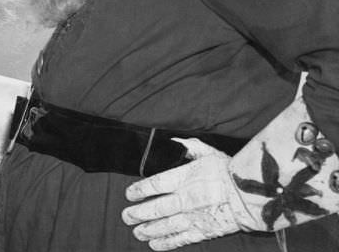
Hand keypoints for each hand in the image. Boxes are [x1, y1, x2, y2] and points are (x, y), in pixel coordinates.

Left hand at [121, 138, 255, 249]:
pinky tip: (154, 244)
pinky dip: (166, 242)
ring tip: (136, 231)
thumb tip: (174, 142)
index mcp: (185, 177)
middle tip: (125, 216)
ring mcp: (194, 217)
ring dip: (148, 229)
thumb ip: (189, 147)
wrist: (256, 195)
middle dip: (138, 213)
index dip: (139, 190)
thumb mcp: (209, 152)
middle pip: (155, 208)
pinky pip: (181, 238)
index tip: (129, 194)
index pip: (154, 184)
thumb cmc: (232, 172)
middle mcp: (186, 198)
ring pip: (165, 225)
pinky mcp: (204, 231)